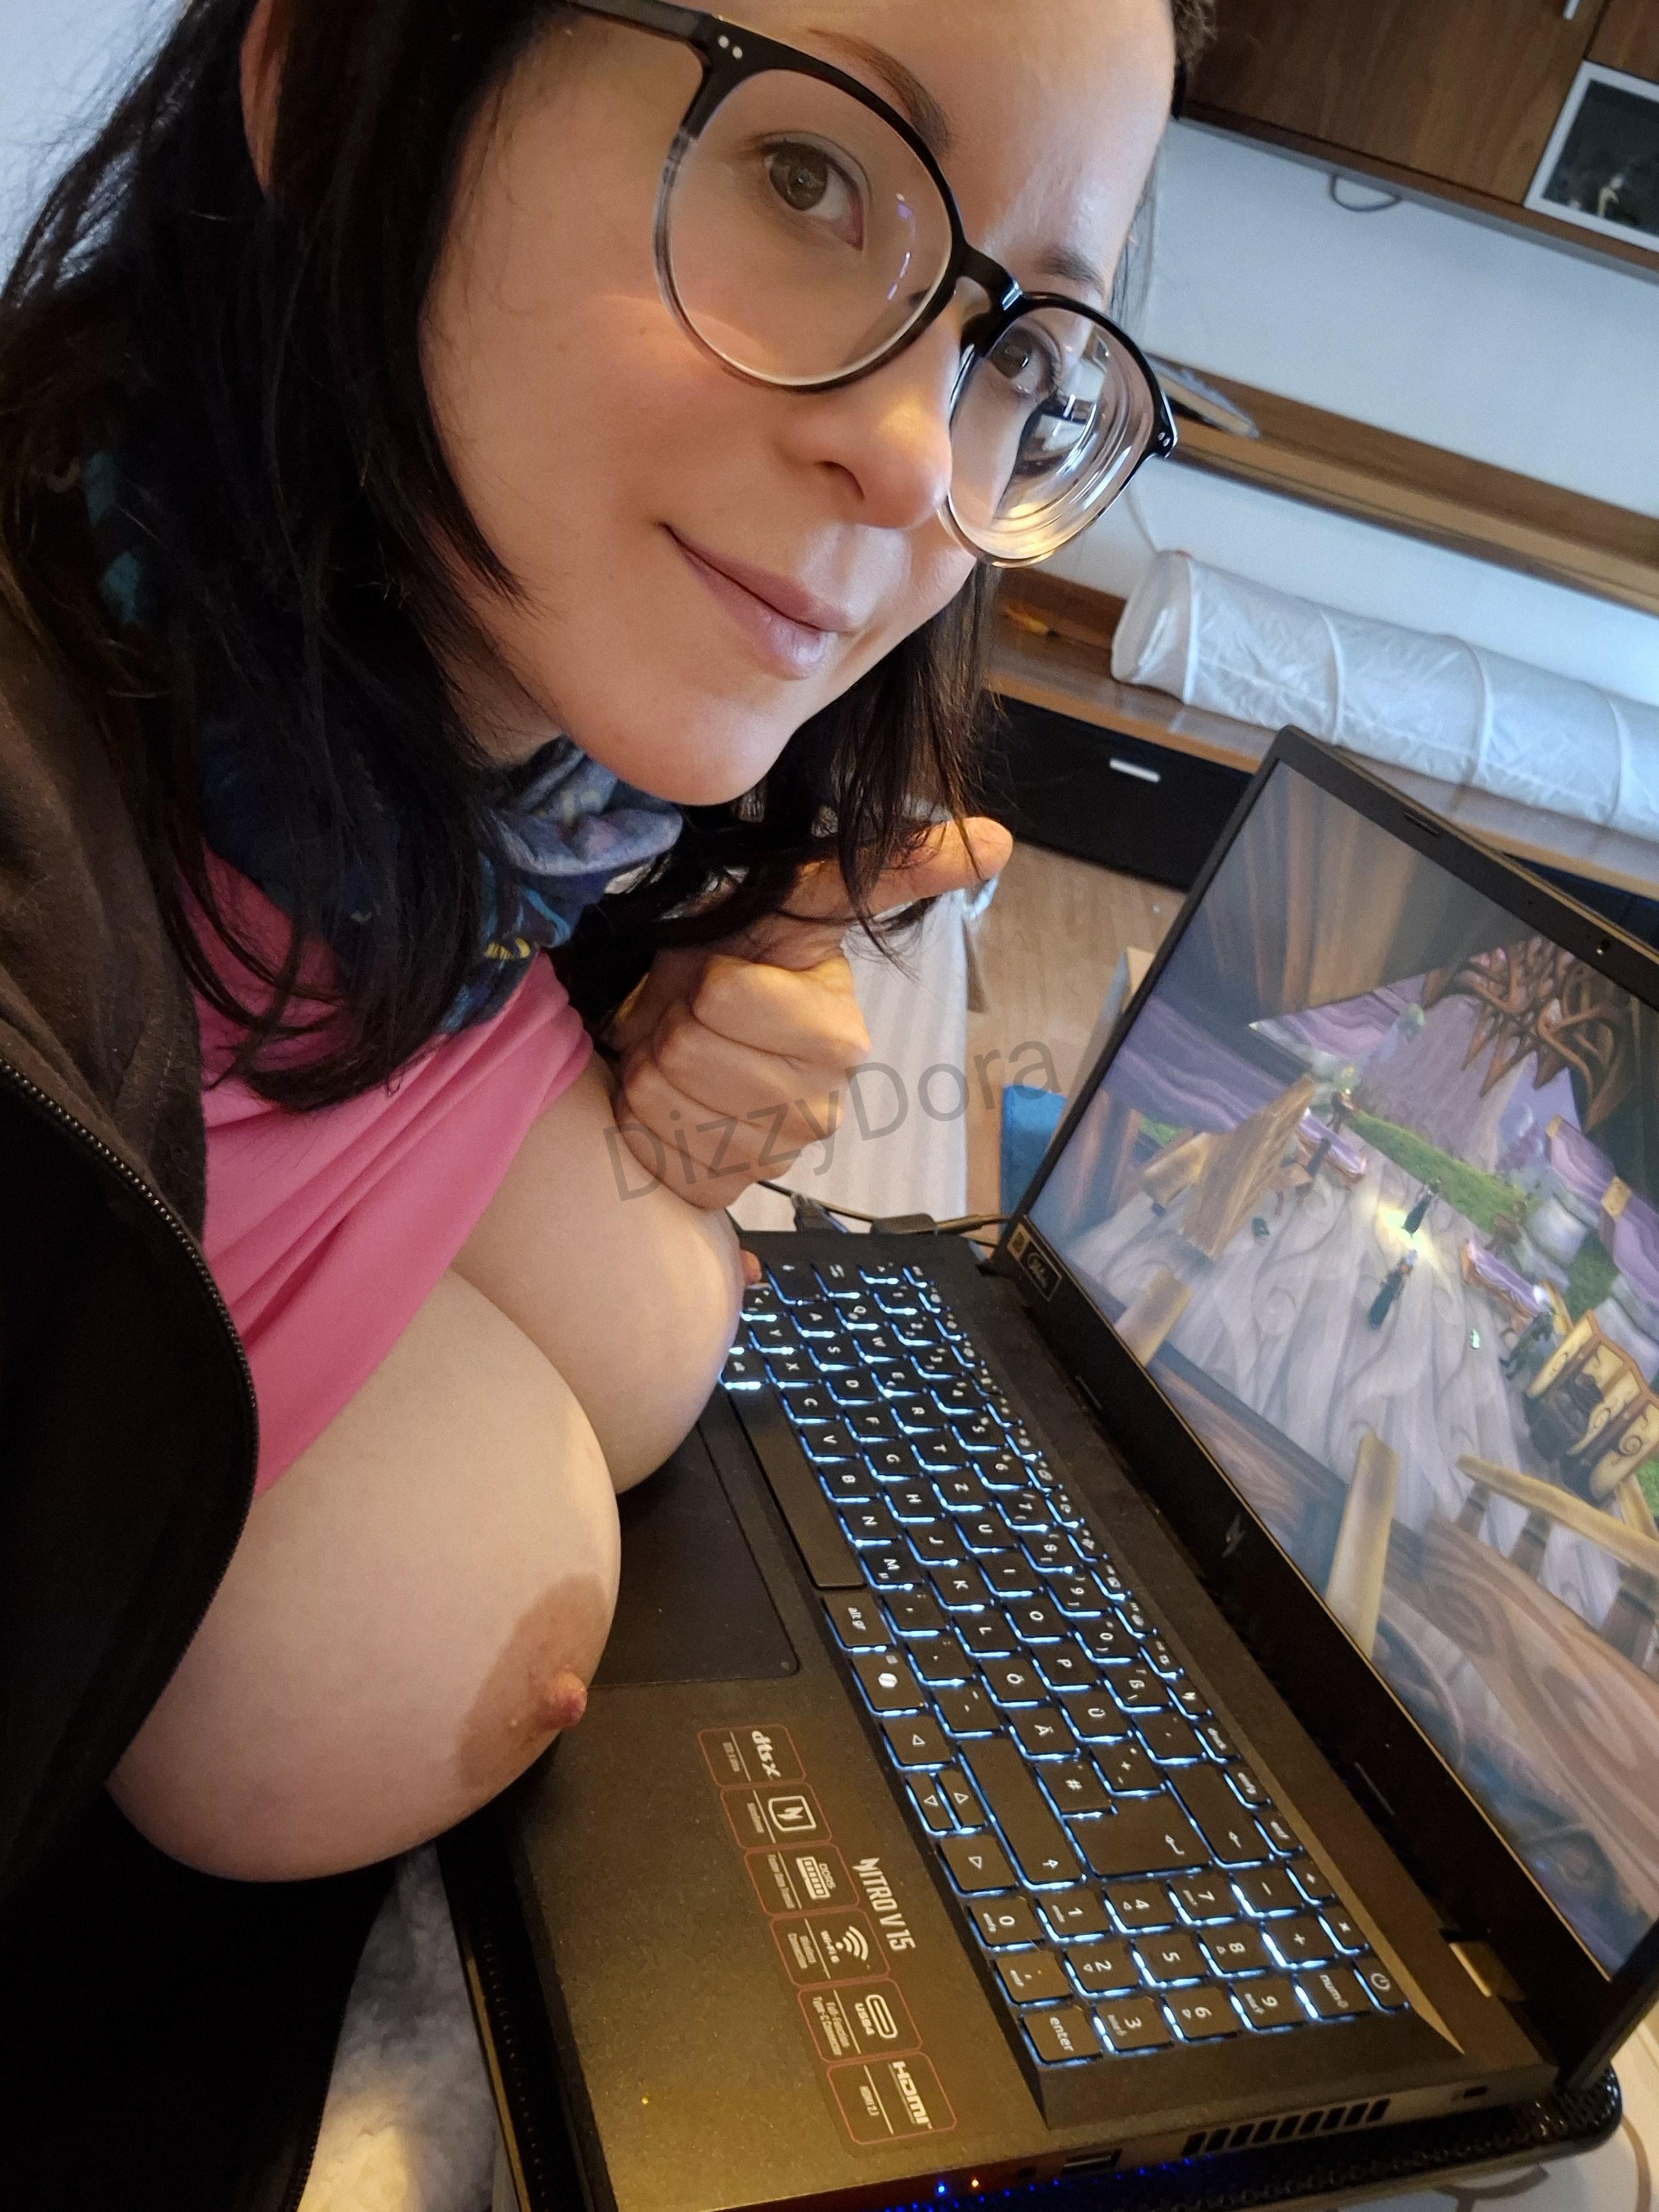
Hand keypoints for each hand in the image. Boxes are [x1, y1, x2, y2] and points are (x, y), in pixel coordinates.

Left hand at [607, 817, 1012, 1224]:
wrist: (695, 1028)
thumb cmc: (742, 954)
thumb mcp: (801, 895)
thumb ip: (893, 868)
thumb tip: (998, 841)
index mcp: (838, 1039)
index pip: (722, 994)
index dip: (702, 976)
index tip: (721, 971)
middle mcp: (818, 1110)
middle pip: (684, 1055)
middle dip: (671, 1025)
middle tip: (692, 1017)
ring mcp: (773, 1159)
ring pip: (662, 1106)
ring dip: (651, 1073)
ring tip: (682, 1056)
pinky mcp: (724, 1188)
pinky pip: (656, 1157)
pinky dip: (646, 1127)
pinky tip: (677, 1104)